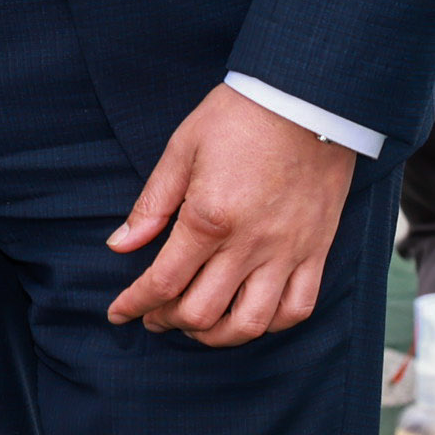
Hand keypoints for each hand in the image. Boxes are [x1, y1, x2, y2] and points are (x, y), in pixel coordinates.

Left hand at [104, 83, 355, 345]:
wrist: (309, 99)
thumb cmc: (240, 117)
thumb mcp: (182, 150)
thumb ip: (152, 205)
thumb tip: (119, 245)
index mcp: (209, 219)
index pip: (163, 282)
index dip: (134, 304)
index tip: (118, 312)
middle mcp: (250, 245)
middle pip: (202, 312)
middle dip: (167, 321)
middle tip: (153, 316)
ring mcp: (287, 252)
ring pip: (251, 324)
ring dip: (216, 335)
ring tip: (197, 325)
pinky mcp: (316, 251)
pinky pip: (297, 308)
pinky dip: (270, 324)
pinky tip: (249, 316)